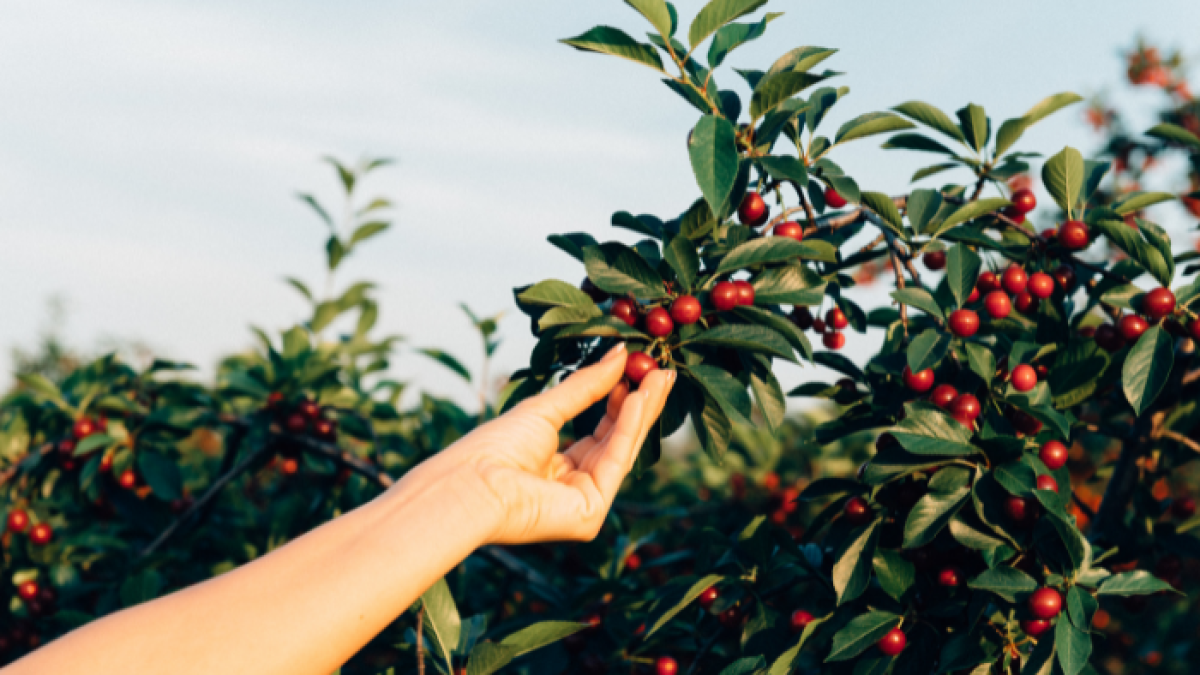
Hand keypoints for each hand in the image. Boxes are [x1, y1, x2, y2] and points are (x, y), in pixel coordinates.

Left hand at [426, 344, 672, 544]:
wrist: (472, 482)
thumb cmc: (495, 448)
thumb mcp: (545, 409)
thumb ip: (585, 386)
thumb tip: (619, 355)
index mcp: (554, 467)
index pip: (598, 434)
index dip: (619, 402)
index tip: (638, 371)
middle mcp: (571, 488)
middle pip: (615, 443)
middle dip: (640, 405)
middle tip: (662, 372)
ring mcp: (582, 504)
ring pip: (621, 451)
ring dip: (641, 412)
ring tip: (660, 377)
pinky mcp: (590, 514)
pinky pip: (615, 463)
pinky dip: (628, 429)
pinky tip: (636, 398)